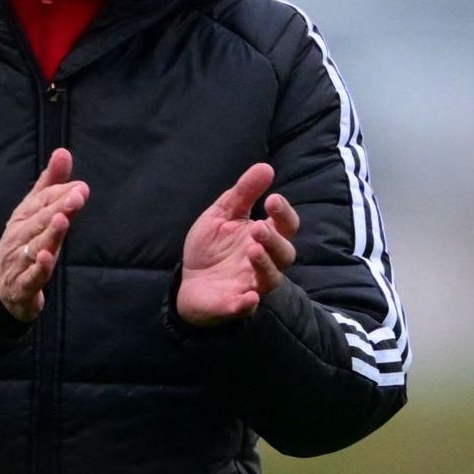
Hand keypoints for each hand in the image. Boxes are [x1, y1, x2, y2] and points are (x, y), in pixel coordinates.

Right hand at [0, 148, 87, 320]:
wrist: (4, 288)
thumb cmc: (25, 244)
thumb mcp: (36, 214)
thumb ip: (50, 185)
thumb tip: (63, 152)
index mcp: (24, 218)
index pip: (42, 203)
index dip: (60, 195)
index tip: (80, 187)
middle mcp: (19, 237)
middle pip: (39, 221)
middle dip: (58, 207)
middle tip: (77, 195)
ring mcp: (18, 261)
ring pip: (35, 246)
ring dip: (49, 234)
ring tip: (62, 221)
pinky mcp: (22, 285)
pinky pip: (31, 277)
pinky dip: (38, 268)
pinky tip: (46, 258)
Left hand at [173, 162, 299, 327]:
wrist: (188, 282)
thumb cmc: (211, 248)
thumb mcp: (222, 214)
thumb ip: (243, 193)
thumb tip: (265, 167)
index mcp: (263, 238)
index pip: (285, 226)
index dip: (284, 214)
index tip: (272, 200)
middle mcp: (264, 262)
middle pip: (285, 254)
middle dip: (275, 240)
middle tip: (259, 228)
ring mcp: (252, 284)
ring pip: (271, 278)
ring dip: (265, 265)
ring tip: (253, 250)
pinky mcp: (235, 304)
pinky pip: (247, 306)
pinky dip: (248, 303)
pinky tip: (248, 297)